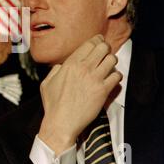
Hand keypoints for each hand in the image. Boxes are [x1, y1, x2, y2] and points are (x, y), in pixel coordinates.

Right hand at [37, 35, 121, 154]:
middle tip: (106, 52)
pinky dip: (116, 76)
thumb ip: (55, 70)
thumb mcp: (47, 83)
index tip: (99, 42)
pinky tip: (111, 80)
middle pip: (103, 48)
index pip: (89, 44)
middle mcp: (83, 68)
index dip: (97, 41)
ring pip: (112, 60)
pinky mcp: (103, 91)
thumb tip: (62, 66)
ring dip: (112, 62)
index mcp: (70, 64)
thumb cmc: (53, 105)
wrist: (61, 122)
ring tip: (109, 66)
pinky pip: (117, 76)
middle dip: (106, 48)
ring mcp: (94, 79)